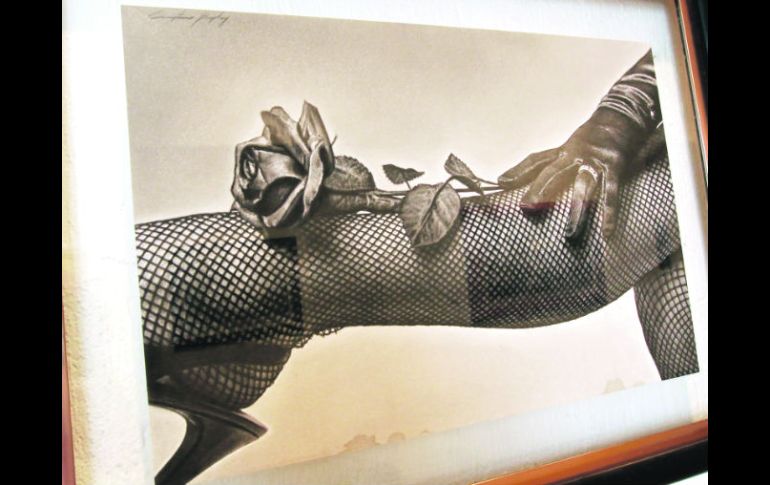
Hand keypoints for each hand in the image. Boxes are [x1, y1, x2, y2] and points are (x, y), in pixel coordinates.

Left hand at [498, 109, 649, 240]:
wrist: (624, 116)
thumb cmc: (595, 136)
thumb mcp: (570, 147)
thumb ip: (551, 163)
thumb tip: (522, 177)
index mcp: (563, 151)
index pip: (536, 160)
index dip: (518, 170)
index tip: (501, 182)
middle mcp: (575, 155)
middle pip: (553, 173)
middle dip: (539, 189)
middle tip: (526, 208)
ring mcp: (595, 162)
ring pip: (583, 186)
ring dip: (576, 210)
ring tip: (569, 233)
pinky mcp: (614, 167)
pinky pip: (611, 194)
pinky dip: (609, 214)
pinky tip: (606, 232)